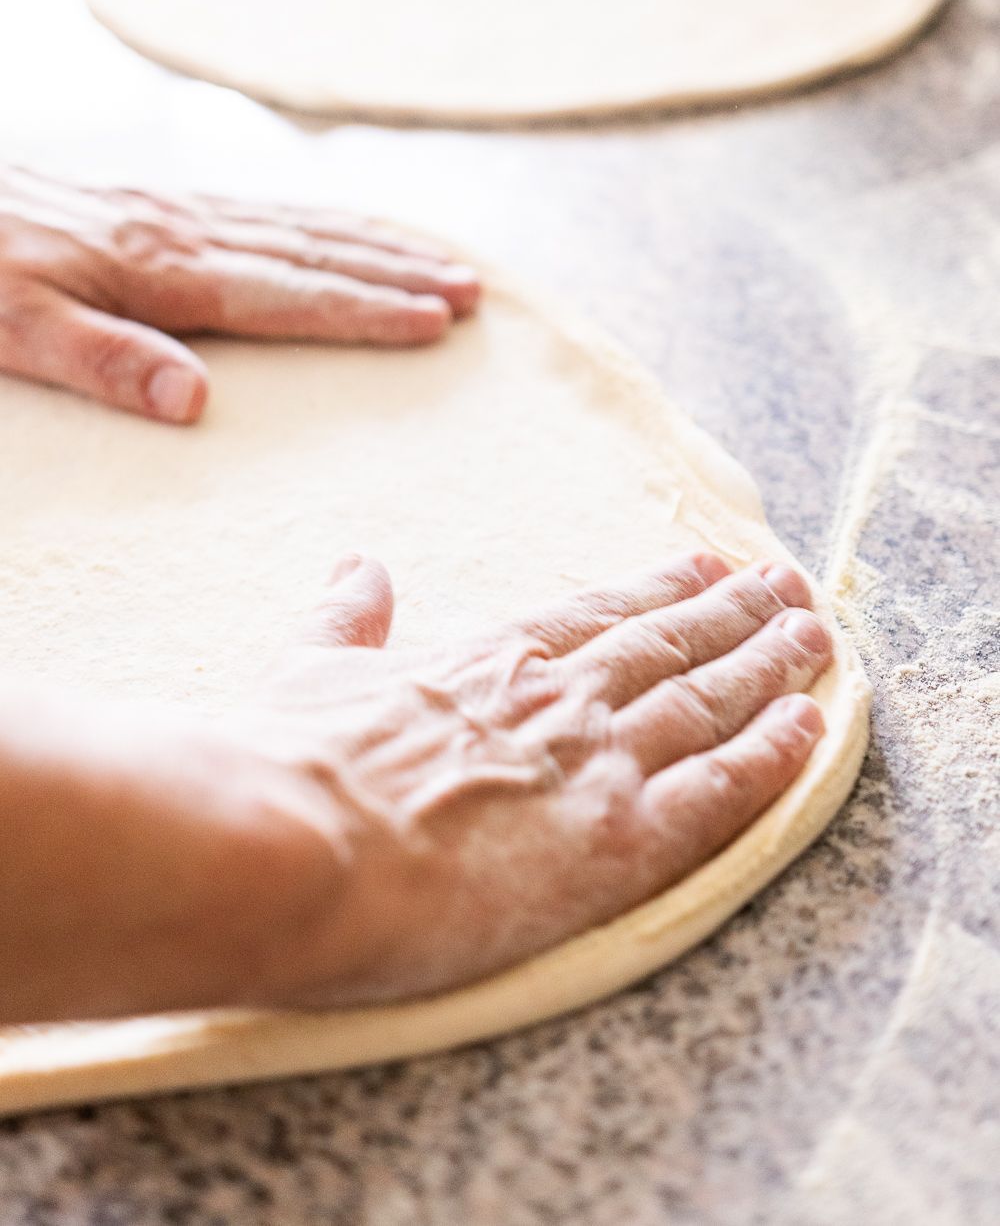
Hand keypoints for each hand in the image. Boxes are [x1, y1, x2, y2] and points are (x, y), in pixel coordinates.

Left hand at [0, 163, 479, 422]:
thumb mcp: (17, 330)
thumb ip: (105, 362)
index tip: (433, 323)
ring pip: (298, 227)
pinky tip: (346, 232)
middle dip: (395, 274)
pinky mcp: (159, 206)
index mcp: (161, 271)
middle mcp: (184, 233)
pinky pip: (265, 212)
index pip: (286, 295)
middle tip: (470, 293)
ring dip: (374, 246)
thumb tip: (196, 403)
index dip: (364, 310)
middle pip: (312, 254)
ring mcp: (176, 213)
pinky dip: (323, 223)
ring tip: (441, 262)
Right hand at [0, 552, 831, 1021]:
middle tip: (789, 586)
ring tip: (815, 637)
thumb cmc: (288, 759)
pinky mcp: (620, 841)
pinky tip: (811, 726)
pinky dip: (773, 755)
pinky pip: (721, 790)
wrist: (289, 841)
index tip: (704, 567)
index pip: (597, 615)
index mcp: (489, 661)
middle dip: (736, 614)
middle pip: (671, 645)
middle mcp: (560, 697)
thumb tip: (360, 565)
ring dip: (769, 666)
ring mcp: (597, 762)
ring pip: (709, 702)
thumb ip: (348, 616)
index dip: (658, 589)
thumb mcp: (309, 665)